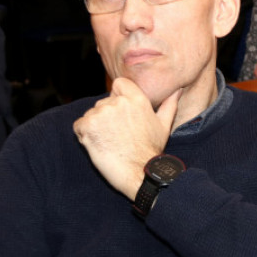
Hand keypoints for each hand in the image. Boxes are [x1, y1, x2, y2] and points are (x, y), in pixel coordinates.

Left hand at [73, 77, 180, 199]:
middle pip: (104, 102)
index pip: (119, 83)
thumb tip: (177, 90)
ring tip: (109, 141)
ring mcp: (101, 113)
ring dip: (96, 126)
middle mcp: (118, 102)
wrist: (138, 172)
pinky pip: (79, 125)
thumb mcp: (164, 124)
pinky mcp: (87, 125)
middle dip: (107, 116)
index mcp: (137, 99)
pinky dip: (84, 134)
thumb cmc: (151, 150)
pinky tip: (98, 145)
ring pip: (91, 114)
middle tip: (117, 134)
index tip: (121, 112)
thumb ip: (169, 103)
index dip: (118, 95)